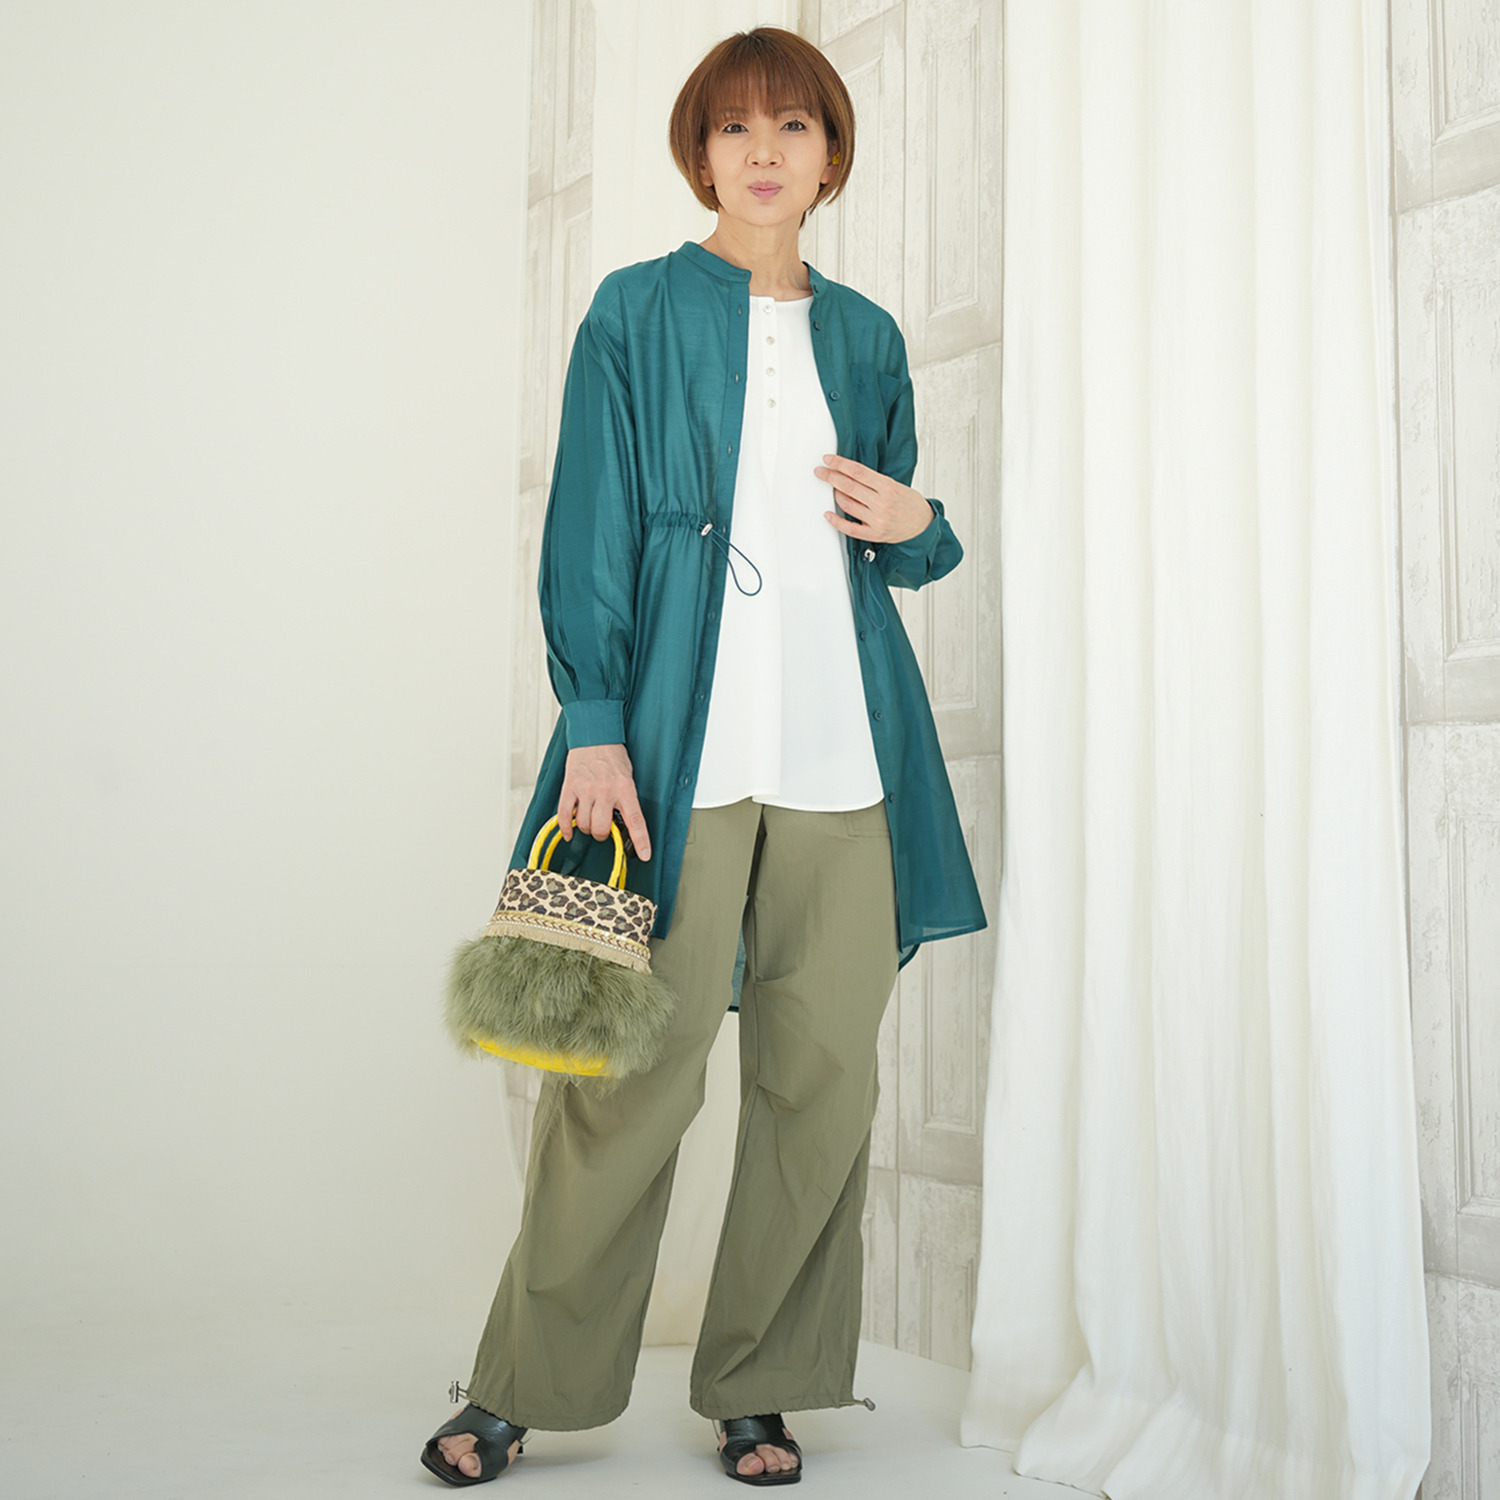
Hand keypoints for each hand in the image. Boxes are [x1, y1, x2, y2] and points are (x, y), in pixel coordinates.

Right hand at [557, 743, 650, 859]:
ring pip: (585, 824)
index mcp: (625, 788)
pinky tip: (570, 833)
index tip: (644, 856)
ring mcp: (586, 789)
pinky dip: (566, 828)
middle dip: (602, 834)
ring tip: (590, 820)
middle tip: (603, 828)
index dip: (641, 841)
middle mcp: (606, 790)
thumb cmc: (613, 757)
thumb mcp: (628, 777)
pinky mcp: (569, 787)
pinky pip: (565, 815)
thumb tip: (622, 824)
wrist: (594, 736)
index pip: (635, 820)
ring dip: (587, 829)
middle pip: (602, 828)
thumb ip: (626, 800)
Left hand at [814, 454, 933, 544]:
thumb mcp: (896, 485)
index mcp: (888, 487)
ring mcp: (877, 520)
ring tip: (831, 489)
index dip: (839, 464)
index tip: (828, 459)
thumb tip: (849, 474)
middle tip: (820, 471)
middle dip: (830, 476)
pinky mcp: (874, 534)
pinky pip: (849, 528)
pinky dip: (836, 521)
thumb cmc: (910, 504)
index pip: (857, 471)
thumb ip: (874, 481)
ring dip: (835, 494)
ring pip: (847, 504)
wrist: (924, 525)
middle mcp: (881, 503)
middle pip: (848, 486)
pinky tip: (828, 514)